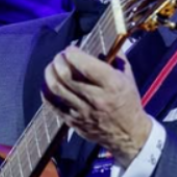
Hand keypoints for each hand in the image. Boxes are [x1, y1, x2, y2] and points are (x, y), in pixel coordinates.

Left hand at [42, 46, 151, 165]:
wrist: (129, 134)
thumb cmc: (129, 102)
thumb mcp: (129, 78)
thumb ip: (117, 58)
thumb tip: (104, 42)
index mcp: (112, 85)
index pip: (85, 64)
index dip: (73, 52)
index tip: (72, 49)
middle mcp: (96, 97)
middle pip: (66, 75)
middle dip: (58, 60)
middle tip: (60, 56)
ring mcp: (82, 111)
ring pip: (56, 88)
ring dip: (50, 73)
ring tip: (52, 67)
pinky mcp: (73, 121)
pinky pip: (53, 104)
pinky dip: (47, 90)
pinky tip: (49, 83)